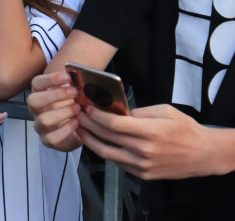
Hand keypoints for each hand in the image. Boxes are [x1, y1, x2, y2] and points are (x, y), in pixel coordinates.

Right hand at [28, 72, 82, 151]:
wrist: (77, 129)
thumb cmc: (74, 106)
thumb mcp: (73, 95)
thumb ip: (74, 85)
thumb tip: (83, 76)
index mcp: (39, 94)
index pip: (36, 83)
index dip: (50, 79)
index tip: (68, 76)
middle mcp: (36, 110)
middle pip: (34, 100)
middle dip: (55, 95)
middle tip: (74, 92)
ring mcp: (40, 125)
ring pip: (43, 120)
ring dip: (63, 113)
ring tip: (78, 108)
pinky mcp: (47, 140)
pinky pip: (51, 138)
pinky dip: (66, 130)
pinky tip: (76, 123)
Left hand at [78, 103, 221, 178]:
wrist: (204, 154)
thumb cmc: (185, 129)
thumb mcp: (164, 110)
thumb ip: (138, 111)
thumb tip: (116, 110)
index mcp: (149, 131)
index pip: (113, 123)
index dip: (96, 116)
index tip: (87, 108)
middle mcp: (144, 150)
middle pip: (107, 137)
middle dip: (89, 125)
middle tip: (78, 116)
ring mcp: (143, 165)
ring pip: (107, 154)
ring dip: (90, 141)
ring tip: (81, 130)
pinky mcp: (144, 175)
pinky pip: (119, 163)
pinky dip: (107, 152)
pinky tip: (100, 143)